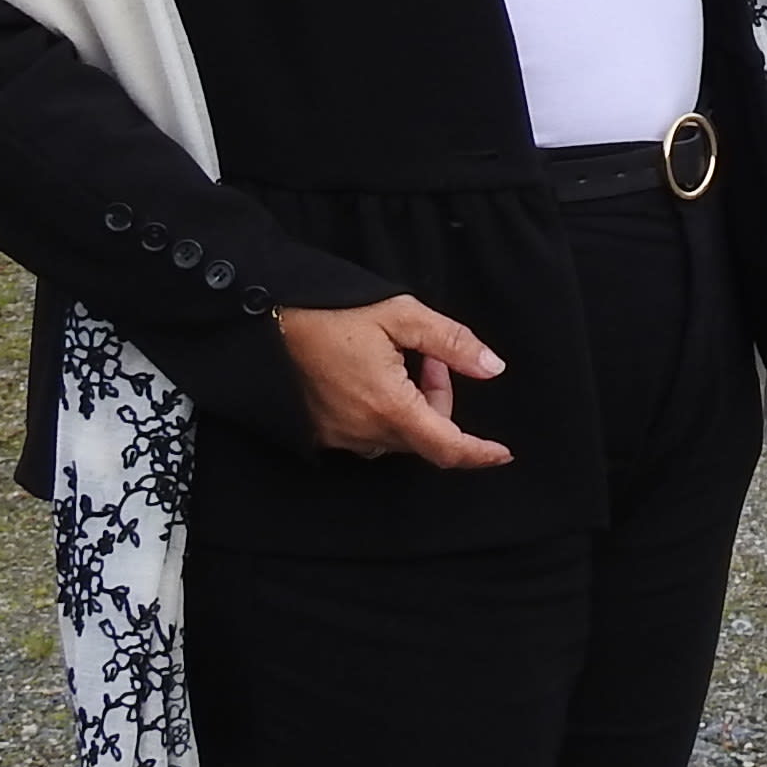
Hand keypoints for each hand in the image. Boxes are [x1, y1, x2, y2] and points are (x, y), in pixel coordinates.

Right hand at [275, 294, 510, 466]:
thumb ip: (451, 343)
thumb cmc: (331, 312)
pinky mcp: (318, 435)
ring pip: (397, 437)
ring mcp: (338, 437)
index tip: (502, 453)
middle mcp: (364, 432)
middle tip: (431, 358)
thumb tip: (492, 367)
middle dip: (440, 401)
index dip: (478, 453)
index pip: (447, 446)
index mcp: (389, 406)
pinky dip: (384, 414)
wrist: (264, 320)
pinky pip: (367, 436)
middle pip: (425, 437)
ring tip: (399, 362)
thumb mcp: (401, 315)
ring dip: (413, 408)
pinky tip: (373, 379)